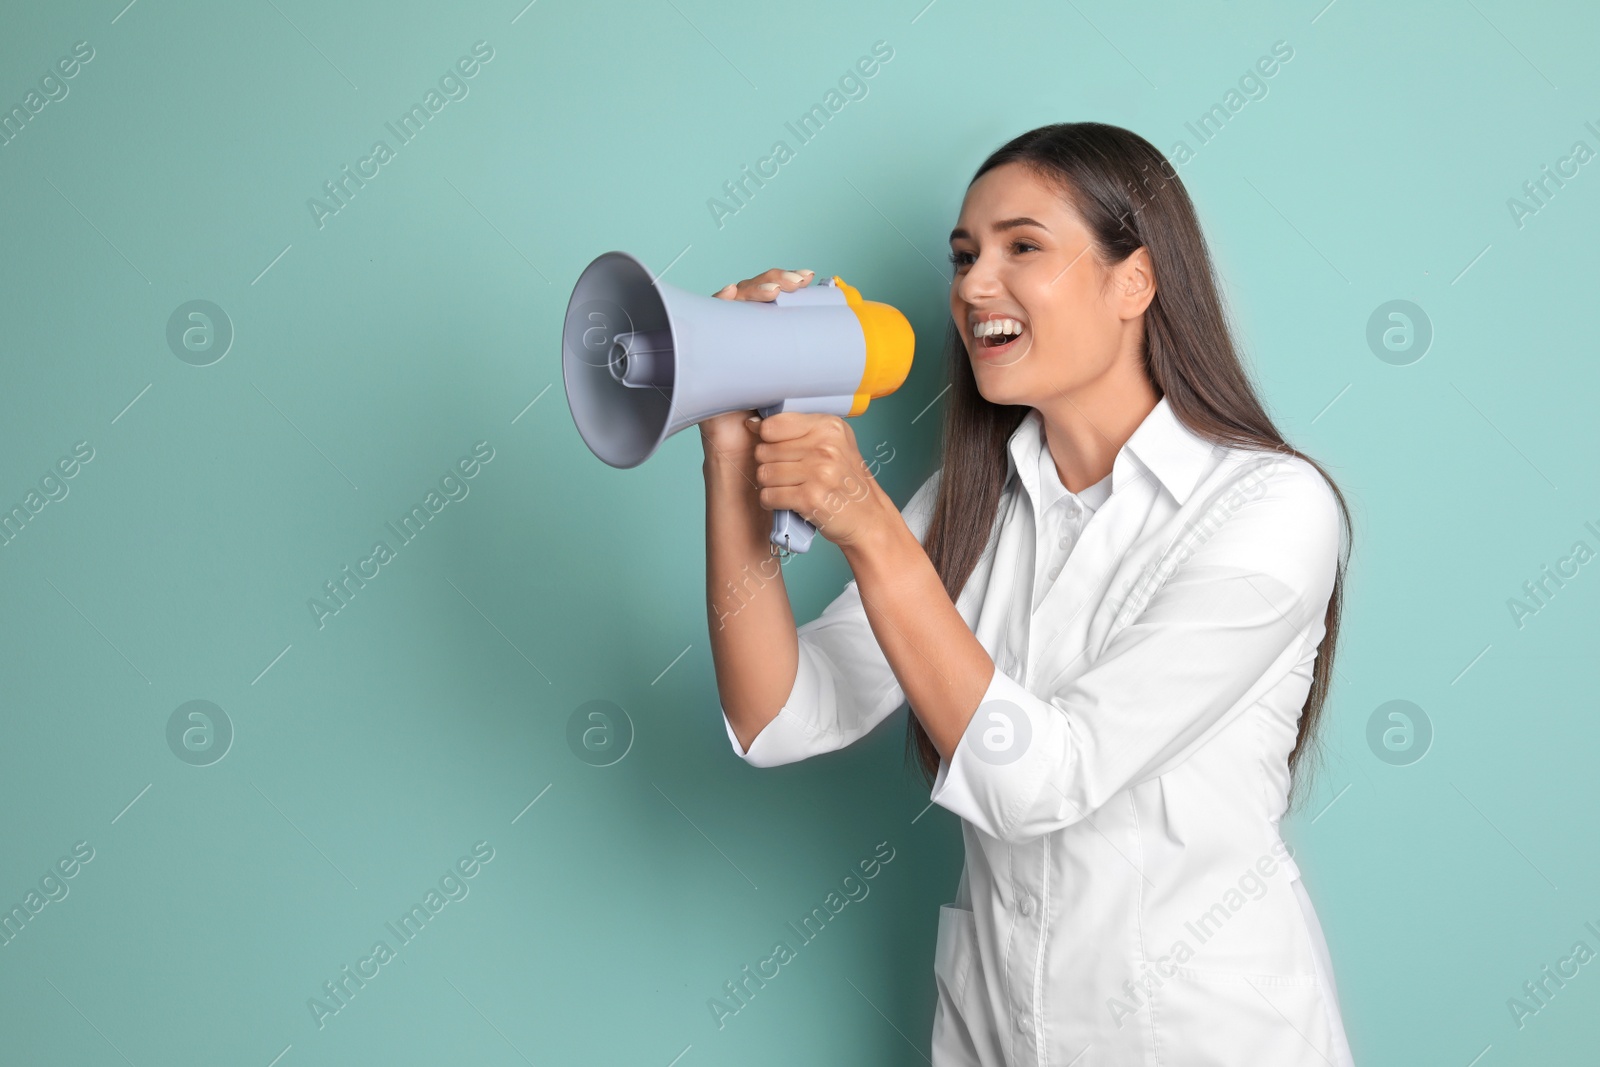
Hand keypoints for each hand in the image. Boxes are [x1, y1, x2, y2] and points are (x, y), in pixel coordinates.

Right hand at [697, 267, 815, 465]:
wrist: (753, 461)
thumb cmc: (779, 431)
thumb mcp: (806, 398)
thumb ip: (820, 383)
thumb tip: (861, 375)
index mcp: (770, 344)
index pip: (776, 303)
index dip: (789, 284)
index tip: (807, 278)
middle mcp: (745, 340)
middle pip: (755, 297)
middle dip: (775, 280)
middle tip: (795, 283)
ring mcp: (725, 347)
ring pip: (733, 305)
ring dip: (752, 289)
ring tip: (774, 292)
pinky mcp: (707, 362)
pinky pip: (705, 327)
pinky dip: (715, 306)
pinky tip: (727, 295)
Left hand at [749, 411, 893, 549]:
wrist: (868, 518)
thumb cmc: (846, 481)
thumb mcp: (833, 444)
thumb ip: (797, 431)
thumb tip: (752, 424)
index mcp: (829, 427)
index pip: (774, 425)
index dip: (767, 439)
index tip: (776, 448)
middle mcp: (825, 447)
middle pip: (765, 450)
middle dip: (768, 464)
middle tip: (787, 474)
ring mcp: (819, 473)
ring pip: (764, 473)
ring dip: (769, 485)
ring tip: (787, 488)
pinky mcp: (810, 498)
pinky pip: (768, 496)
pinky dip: (771, 502)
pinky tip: (787, 501)